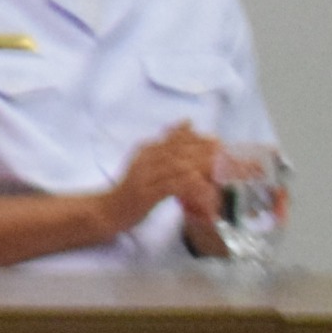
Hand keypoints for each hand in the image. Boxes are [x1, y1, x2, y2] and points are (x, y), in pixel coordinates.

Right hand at [106, 123, 221, 241]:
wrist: (108, 210)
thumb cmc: (132, 188)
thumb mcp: (148, 162)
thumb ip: (167, 145)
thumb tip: (188, 122)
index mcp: (146, 150)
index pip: (175, 138)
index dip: (198, 138)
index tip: (217, 141)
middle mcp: (145, 159)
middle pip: (179, 150)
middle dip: (204, 150)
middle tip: (223, 152)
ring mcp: (145, 176)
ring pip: (177, 166)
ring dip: (200, 166)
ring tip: (219, 168)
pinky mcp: (146, 193)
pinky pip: (171, 186)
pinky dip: (189, 185)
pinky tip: (203, 186)